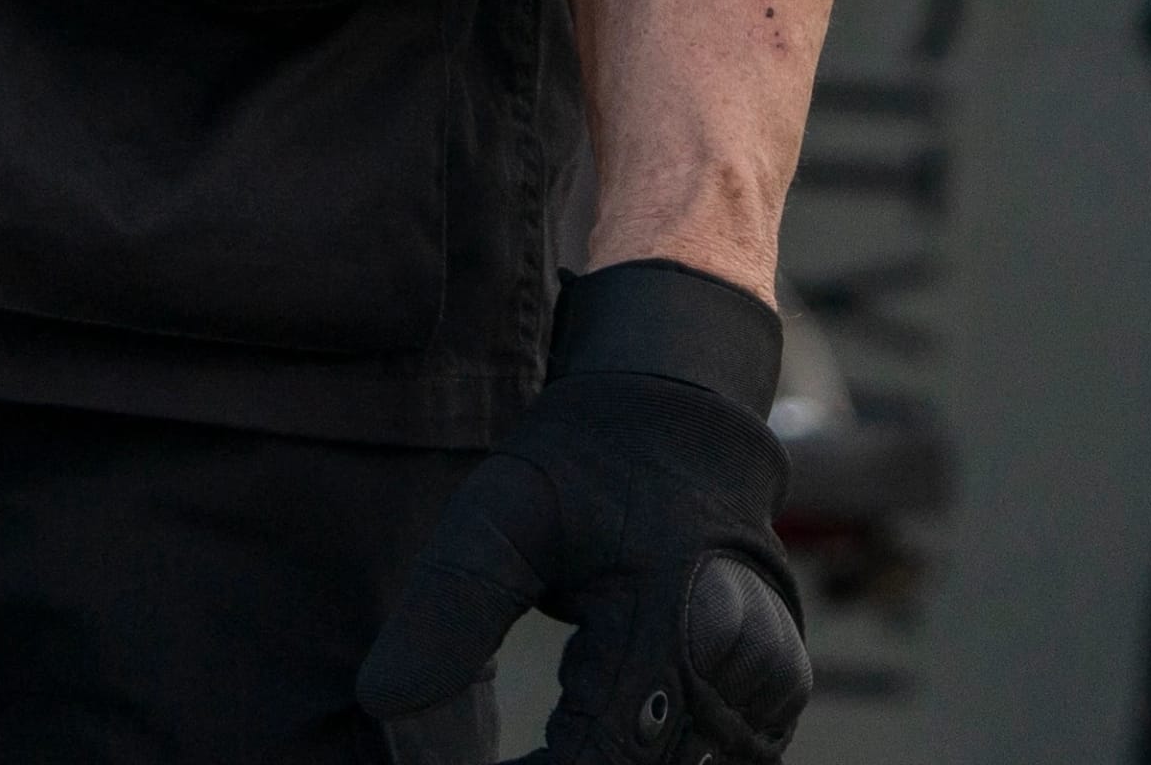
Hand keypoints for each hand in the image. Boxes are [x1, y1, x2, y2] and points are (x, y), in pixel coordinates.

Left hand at [359, 261, 811, 764]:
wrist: (686, 419)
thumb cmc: (590, 462)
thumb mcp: (504, 508)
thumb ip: (450, 605)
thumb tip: (378, 700)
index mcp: (672, 627)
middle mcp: (738, 674)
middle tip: (487, 754)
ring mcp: (766, 694)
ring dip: (596, 761)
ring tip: (536, 732)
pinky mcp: (772, 702)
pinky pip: (705, 764)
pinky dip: (639, 755)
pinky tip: (584, 729)